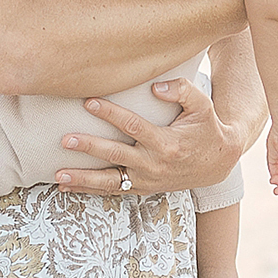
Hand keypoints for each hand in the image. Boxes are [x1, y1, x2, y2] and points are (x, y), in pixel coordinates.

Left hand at [53, 74, 245, 198]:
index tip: (89, 102)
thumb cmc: (207, 128)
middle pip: (116, 155)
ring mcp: (148, 180)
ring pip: (110, 181)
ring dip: (83, 179)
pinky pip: (113, 191)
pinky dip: (90, 190)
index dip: (110, 113)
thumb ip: (182, 90)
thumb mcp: (203, 106)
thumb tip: (155, 87)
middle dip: (90, 147)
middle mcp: (155, 164)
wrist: (218, 162)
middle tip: (66, 140)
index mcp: (167, 142)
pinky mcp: (143, 189)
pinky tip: (68, 187)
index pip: (133, 126)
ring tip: (59, 175)